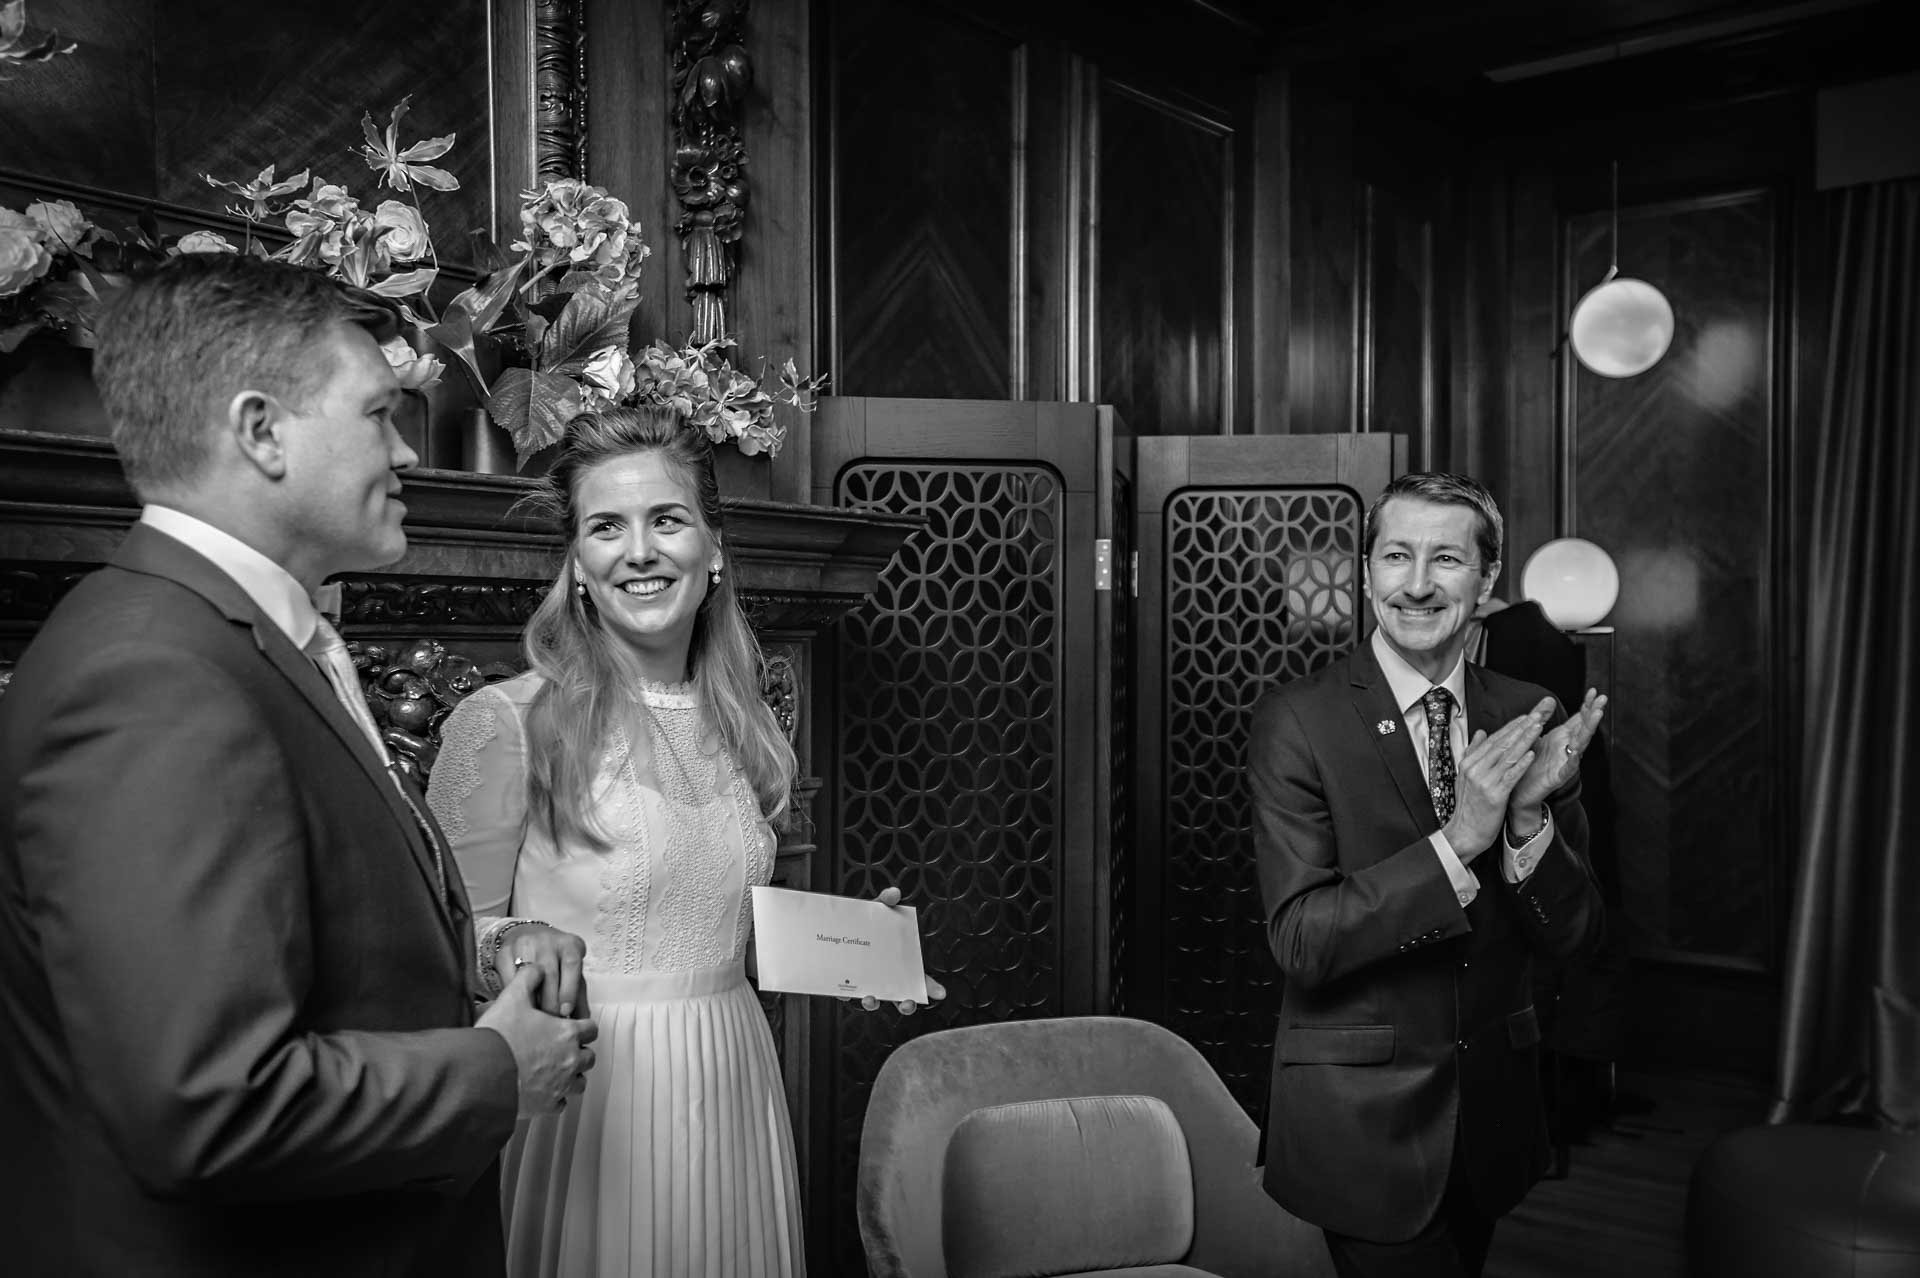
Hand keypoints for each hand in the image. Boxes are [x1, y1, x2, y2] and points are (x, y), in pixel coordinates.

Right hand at [476, 966, 598, 1117]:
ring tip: (554, 1071)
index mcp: (567, 1034)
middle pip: (589, 1057)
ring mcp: (561, 1086)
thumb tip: (537, 969)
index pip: (591, 1029)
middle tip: (561, 1049)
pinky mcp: (548, 1106)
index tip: (573, 1028)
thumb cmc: (499, 1038)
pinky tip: (542, 1090)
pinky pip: (561, 1103)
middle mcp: (570, 1060)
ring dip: (571, 1076)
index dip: (583, 1027)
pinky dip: (555, 1098)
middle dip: (578, 1052)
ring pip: (579, 1082)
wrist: (482, 1075)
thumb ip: (528, 978)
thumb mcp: (512, 998)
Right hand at [499, 922, 590, 1018]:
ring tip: (534, 1020)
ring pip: (527, 977)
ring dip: (531, 1001)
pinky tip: (517, 1007)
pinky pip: (508, 979)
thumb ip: (578, 996)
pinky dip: (513, 996)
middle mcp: (548, 941)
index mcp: (569, 945)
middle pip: (549, 973)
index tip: (566, 1011)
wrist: (529, 937)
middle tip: (550, 1023)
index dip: (569, 990)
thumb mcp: (572, 974)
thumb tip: (584, 1021)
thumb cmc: (556, 961)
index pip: (572, 965)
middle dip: (550, 1002)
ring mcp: (524, 944)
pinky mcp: (504, 953)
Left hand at [836, 886, 948, 1014]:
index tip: (939, 993)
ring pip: (873, 1000)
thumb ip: (885, 901)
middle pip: (899, 998)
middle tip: (906, 1003)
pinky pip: (845, 994)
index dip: (929, 987)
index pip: (918, 979)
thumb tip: (893, 893)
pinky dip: (845, 994)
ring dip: (873, 1003)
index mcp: (897, 961)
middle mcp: (883, 975)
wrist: (833, 926)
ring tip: (871, 998)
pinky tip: (844, 991)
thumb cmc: (862, 922)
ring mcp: (865, 981)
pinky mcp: (844, 984)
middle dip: (905, 1004)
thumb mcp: (875, 910)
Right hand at [1440, 698, 1551, 859]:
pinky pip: (1510, 776)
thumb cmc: (1468, 806)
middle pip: (1502, 744)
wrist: (1465, 832)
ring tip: (1538, 728)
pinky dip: (1521, 764)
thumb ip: (1474, 752)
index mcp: (1469, 762)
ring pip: (1508, 756)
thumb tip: (1481, 732)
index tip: (1526, 716)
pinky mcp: (1494, 795)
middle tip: (1537, 715)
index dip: (1511, 727)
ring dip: (1525, 740)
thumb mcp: (1465, 776)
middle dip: (1521, 728)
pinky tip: (1531, 754)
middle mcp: (1475, 769)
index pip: (1493, 740)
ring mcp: (1484, 782)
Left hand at [1509, 689, 1607, 815]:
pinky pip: (1567, 769)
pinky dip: (1572, 761)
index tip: (1592, 691)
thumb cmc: (1528, 762)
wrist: (1518, 790)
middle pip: (1583, 728)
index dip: (1586, 705)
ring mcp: (1564, 762)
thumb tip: (1549, 698)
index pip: (1578, 719)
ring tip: (1596, 716)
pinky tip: (1576, 752)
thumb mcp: (1534, 736)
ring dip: (1588, 730)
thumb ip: (1542, 718)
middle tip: (1602, 699)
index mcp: (1561, 737)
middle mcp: (1566, 748)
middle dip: (1593, 713)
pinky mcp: (1557, 777)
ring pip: (1580, 745)